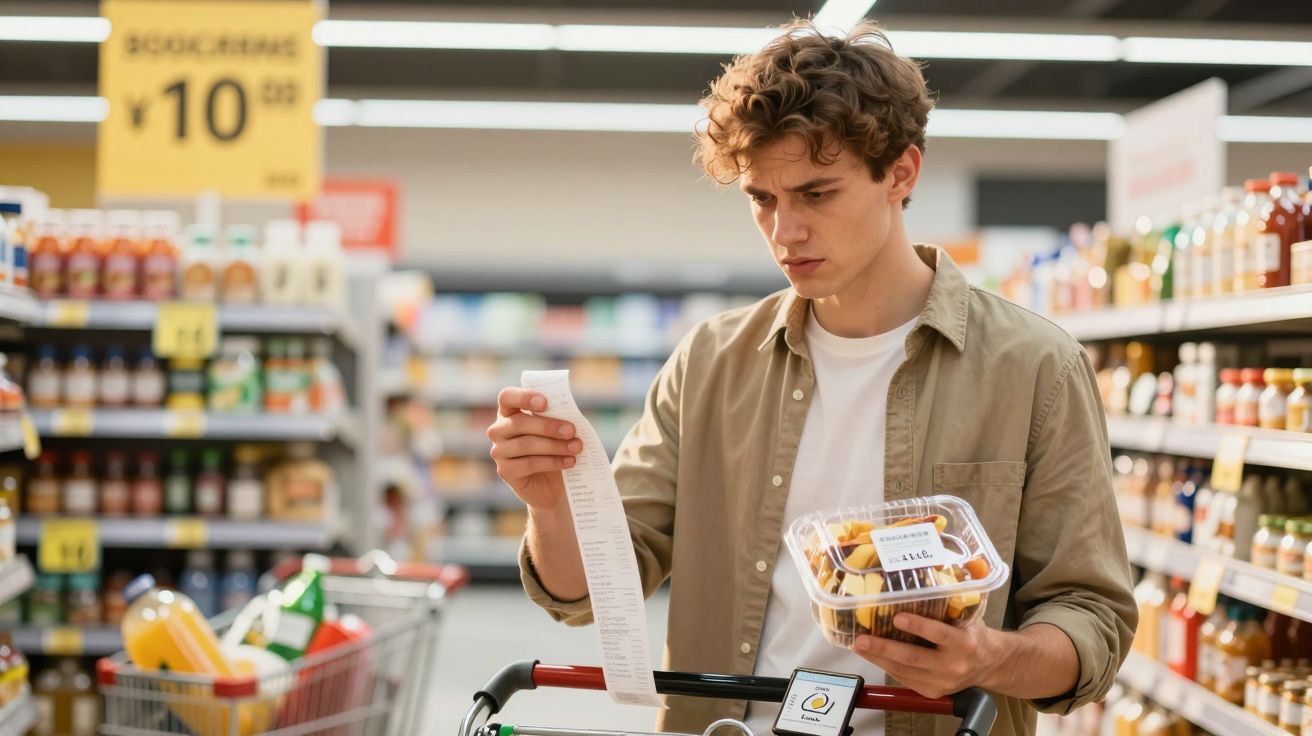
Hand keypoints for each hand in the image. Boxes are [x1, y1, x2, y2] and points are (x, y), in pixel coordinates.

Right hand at [487, 388, 581, 509]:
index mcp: (510, 412)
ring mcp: (499, 451)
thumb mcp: (557, 429)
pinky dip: (552, 462)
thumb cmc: (556, 447)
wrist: (553, 483)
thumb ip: (558, 417)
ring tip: (576, 447)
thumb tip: (570, 414)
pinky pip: (529, 464)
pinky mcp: (505, 471)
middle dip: (548, 426)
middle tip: (571, 430)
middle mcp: (499, 430)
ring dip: (554, 445)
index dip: (524, 397)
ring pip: (525, 445)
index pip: (507, 397)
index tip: (545, 403)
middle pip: (519, 423)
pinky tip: (569, 461)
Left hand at [850, 614, 998, 699]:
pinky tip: (873, 655)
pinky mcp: (933, 692)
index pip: (938, 633)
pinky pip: (905, 679)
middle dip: (883, 648)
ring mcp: (943, 683)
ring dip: (878, 658)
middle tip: (861, 639)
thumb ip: (944, 609)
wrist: (992, 665)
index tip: (897, 617)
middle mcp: (953, 665)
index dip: (918, 626)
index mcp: (964, 642)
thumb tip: (909, 589)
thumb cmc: (972, 633)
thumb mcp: (966, 618)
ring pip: (904, 670)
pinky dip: (886, 666)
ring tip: (859, 646)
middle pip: (913, 657)